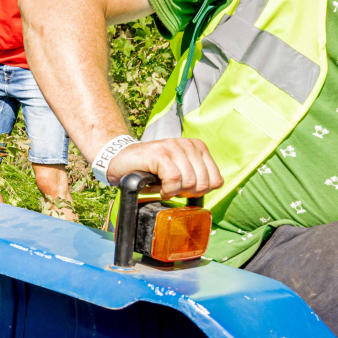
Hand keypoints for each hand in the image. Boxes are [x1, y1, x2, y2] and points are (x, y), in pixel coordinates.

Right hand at [106, 138, 222, 198]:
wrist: (121, 161)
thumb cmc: (150, 169)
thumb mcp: (180, 170)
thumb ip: (197, 176)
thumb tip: (211, 188)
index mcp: (197, 147)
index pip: (216, 180)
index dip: (201, 192)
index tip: (185, 191)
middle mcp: (187, 144)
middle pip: (203, 183)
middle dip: (188, 193)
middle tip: (173, 190)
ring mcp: (173, 147)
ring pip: (189, 181)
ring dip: (175, 192)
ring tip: (164, 187)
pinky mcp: (159, 153)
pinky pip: (173, 179)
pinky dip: (167, 190)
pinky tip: (159, 189)